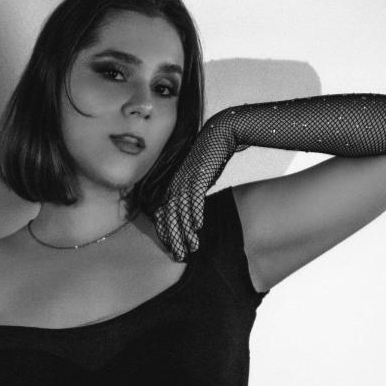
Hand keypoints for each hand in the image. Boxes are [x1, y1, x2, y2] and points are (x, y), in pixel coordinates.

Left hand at [152, 110, 240, 261]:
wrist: (223, 130)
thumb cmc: (212, 154)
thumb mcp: (200, 174)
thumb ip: (193, 190)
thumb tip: (193, 209)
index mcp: (174, 182)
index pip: (163, 211)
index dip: (165, 230)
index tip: (170, 247)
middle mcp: (177, 180)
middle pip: (169, 214)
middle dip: (173, 237)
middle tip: (178, 255)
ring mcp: (187, 176)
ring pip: (181, 209)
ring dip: (186, 231)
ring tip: (192, 247)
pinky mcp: (200, 172)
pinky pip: (195, 197)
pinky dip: (196, 213)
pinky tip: (199, 227)